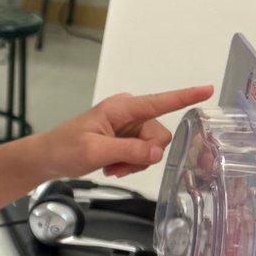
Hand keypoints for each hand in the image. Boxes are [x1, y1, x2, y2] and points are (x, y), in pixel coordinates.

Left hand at [34, 85, 212, 179]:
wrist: (48, 157)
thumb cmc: (65, 149)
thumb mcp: (95, 152)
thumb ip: (129, 151)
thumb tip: (158, 152)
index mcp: (121, 108)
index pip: (159, 101)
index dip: (185, 96)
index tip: (207, 90)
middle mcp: (129, 113)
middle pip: (159, 136)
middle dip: (142, 155)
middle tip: (116, 165)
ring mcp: (128, 125)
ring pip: (152, 148)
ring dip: (134, 162)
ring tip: (110, 165)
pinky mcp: (126, 137)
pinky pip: (142, 153)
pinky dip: (129, 163)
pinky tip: (111, 166)